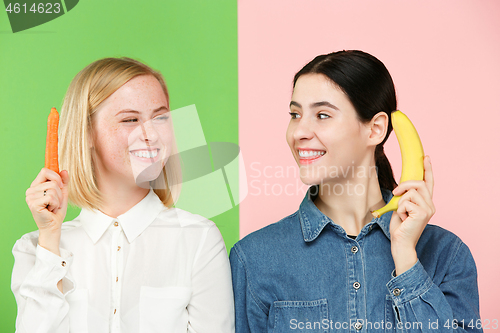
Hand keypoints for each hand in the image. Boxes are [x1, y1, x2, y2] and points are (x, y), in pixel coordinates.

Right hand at [25, 168, 68, 254]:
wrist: (53, 225)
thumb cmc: (56, 210)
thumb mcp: (62, 193)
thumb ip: (63, 182)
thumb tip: (64, 171)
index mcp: (36, 185)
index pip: (45, 171)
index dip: (56, 176)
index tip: (61, 185)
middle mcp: (31, 190)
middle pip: (52, 181)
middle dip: (59, 192)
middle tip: (55, 202)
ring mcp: (30, 197)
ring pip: (53, 189)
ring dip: (58, 199)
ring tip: (52, 206)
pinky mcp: (33, 204)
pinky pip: (51, 197)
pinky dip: (56, 204)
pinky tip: (50, 209)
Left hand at [390, 155, 434, 274]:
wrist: (401, 243)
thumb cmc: (400, 227)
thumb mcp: (401, 207)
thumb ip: (405, 196)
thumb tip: (402, 184)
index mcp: (426, 202)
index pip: (429, 182)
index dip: (428, 169)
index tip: (425, 157)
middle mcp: (430, 204)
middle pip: (419, 183)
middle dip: (404, 184)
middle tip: (395, 192)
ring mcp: (428, 209)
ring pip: (411, 192)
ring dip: (400, 201)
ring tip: (401, 213)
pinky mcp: (423, 213)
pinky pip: (406, 201)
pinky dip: (399, 209)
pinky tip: (402, 218)